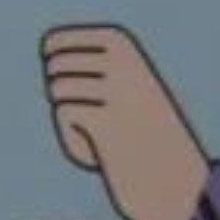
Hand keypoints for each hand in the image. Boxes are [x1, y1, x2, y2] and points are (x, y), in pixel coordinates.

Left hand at [44, 24, 209, 219]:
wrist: (172, 178)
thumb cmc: (138, 126)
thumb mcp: (116, 78)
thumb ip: (81, 57)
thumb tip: (48, 49)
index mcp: (121, 42)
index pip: (52, 42)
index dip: (57, 68)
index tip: (90, 86)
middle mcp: (121, 61)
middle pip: (53, 68)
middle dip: (65, 94)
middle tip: (103, 114)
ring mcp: (116, 90)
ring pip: (57, 92)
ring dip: (71, 117)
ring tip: (107, 131)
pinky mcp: (106, 120)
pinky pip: (64, 115)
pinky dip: (72, 136)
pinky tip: (102, 149)